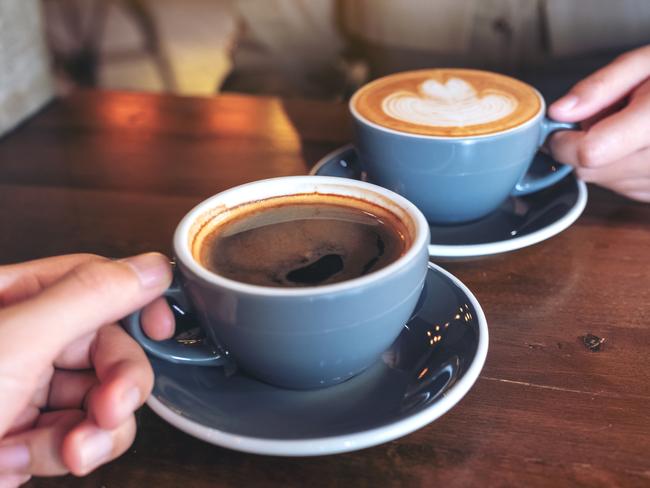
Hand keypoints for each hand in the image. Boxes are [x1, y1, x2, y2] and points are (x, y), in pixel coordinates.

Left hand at [0, 253, 171, 486]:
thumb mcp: (13, 345)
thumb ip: (89, 299)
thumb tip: (152, 266)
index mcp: (14, 300)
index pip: (95, 282)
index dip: (135, 301)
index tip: (163, 328)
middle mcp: (23, 340)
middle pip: (107, 347)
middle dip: (118, 384)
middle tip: (111, 412)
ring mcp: (25, 390)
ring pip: (100, 398)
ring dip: (94, 431)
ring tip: (66, 454)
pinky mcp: (26, 436)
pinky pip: (76, 437)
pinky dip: (61, 455)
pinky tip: (17, 463)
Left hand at [548, 45, 649, 201]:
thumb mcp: (644, 64)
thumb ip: (599, 88)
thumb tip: (559, 112)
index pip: (590, 152)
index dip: (564, 141)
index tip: (560, 128)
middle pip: (589, 171)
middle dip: (581, 147)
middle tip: (604, 119)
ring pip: (602, 181)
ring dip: (601, 158)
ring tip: (628, 129)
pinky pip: (623, 187)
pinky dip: (619, 169)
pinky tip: (639, 146)